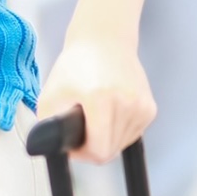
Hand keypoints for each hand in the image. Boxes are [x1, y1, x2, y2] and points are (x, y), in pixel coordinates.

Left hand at [38, 36, 155, 164]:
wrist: (103, 41)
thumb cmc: (76, 65)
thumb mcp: (49, 96)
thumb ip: (47, 127)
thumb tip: (48, 149)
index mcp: (101, 100)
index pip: (99, 151)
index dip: (82, 154)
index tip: (72, 144)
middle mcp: (127, 103)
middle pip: (110, 151)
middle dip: (92, 147)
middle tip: (80, 129)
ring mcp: (142, 106)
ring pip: (121, 145)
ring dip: (105, 139)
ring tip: (94, 116)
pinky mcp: (149, 108)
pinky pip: (132, 135)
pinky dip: (118, 131)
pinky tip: (109, 113)